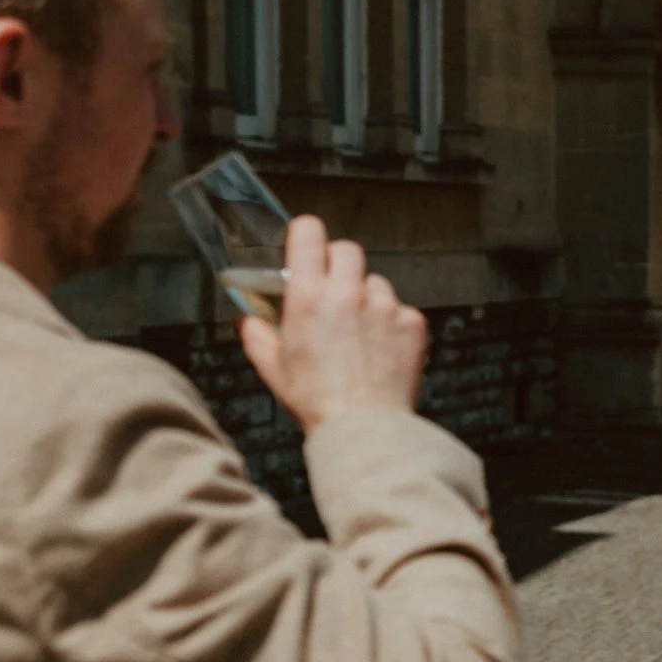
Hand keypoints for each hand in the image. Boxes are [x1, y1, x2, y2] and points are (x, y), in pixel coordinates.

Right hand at [239, 216, 429, 430]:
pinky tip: (381, 350)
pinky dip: (392, 324)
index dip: (306, 235)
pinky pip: (400, 309)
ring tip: (358, 335)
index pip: (309, 233)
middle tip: (332, 290)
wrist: (364, 429)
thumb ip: (257, 335)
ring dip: (366, 298)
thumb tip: (249, 320)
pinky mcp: (412, 322)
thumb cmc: (317, 402)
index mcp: (309, 297)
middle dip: (337, 263)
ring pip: (375, 282)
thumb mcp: (273, 369)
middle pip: (346, 249)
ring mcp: (384, 306)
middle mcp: (349, 293)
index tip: (305, 245)